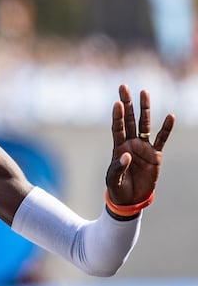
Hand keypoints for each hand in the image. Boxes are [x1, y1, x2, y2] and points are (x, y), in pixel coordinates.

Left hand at [106, 84, 174, 205]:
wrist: (131, 199)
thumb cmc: (118, 188)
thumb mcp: (113, 180)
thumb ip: (118, 168)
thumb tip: (125, 155)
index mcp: (118, 147)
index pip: (117, 128)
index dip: (117, 116)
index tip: (116, 102)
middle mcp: (130, 143)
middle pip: (129, 120)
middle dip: (127, 103)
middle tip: (123, 87)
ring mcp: (143, 147)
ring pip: (145, 124)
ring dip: (145, 109)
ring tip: (144, 92)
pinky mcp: (155, 155)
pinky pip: (162, 139)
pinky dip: (166, 128)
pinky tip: (170, 116)